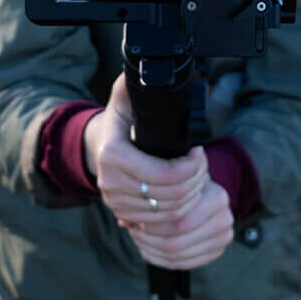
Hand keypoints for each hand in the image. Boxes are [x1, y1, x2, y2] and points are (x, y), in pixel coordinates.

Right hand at [83, 73, 208, 226]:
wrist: (97, 141)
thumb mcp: (126, 93)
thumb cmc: (120, 114)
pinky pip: (159, 224)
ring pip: (169, 214)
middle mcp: (111, 183)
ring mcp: (115, 202)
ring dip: (191, 196)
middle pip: (171, 198)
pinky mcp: (122, 214)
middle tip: (203, 163)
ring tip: (197, 176)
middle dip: (196, 181)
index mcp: (113, 154)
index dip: (191, 166)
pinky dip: (179, 210)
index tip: (199, 151)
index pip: (165, 175)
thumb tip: (158, 75)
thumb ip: (139, 83)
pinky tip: (186, 192)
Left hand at [125, 180, 234, 269]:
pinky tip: (147, 248)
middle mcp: (225, 219)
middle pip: (177, 242)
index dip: (153, 224)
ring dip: (152, 249)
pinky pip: (183, 263)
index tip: (135, 219)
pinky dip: (160, 258)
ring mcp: (223, 238)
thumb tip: (123, 220)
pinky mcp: (216, 251)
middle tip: (132, 230)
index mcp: (218, 197)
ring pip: (177, 256)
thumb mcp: (173, 180)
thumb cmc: (185, 182)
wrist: (205, 189)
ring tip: (137, 238)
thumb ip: (151, 196)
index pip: (179, 221)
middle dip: (149, 239)